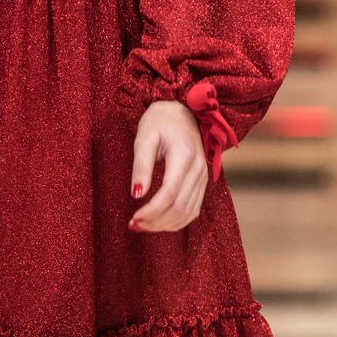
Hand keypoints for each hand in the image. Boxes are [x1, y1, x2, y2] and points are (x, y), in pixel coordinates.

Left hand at [128, 99, 207, 232]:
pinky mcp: (202, 182)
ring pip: (187, 213)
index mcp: (184, 156)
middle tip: (133, 225)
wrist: (181, 110)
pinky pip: (193, 210)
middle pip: (179, 207)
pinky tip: (157, 222)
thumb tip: (137, 194)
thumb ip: (141, 166)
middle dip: (155, 222)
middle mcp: (198, 169)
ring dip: (164, 225)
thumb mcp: (144, 138)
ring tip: (142, 226)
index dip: (151, 211)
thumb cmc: (158, 121)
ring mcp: (203, 177)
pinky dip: (176, 221)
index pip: (169, 194)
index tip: (133, 219)